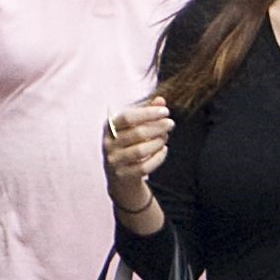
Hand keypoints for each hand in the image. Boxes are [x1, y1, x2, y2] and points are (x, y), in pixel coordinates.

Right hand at [104, 96, 172, 210]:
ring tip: (165, 137)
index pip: (128, 117)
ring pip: (140, 151)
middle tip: (171, 123)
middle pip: (136, 133)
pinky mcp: (123, 176)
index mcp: (109, 128)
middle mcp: (109, 144)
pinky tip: (164, 150)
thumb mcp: (133, 128)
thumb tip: (161, 100)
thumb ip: (146, 114)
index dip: (148, 113)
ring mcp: (115, 161)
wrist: (120, 178)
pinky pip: (144, 167)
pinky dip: (158, 158)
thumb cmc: (128, 146)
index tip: (165, 111)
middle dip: (157, 127)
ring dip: (157, 142)